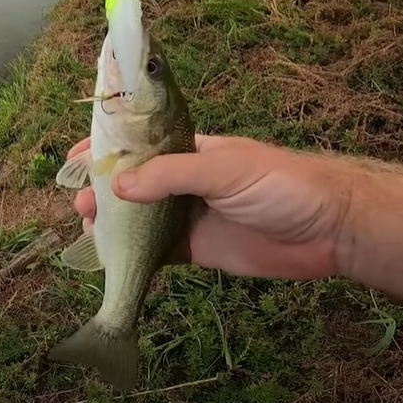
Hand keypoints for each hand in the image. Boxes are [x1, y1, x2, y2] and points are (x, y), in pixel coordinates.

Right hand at [68, 135, 352, 279]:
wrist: (328, 229)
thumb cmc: (280, 184)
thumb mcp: (222, 169)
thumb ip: (170, 175)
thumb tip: (119, 186)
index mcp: (190, 149)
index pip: (139, 143)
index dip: (106, 147)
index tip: (74, 158)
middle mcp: (185, 180)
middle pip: (132, 182)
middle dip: (102, 190)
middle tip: (80, 204)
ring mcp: (190, 215)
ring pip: (140, 218)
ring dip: (114, 223)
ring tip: (91, 231)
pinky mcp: (198, 249)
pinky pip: (158, 250)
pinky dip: (134, 255)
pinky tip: (112, 259)